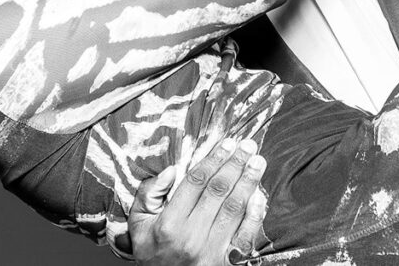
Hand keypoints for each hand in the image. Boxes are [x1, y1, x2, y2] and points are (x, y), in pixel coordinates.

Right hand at [126, 139, 266, 265]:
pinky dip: (255, 216)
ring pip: (234, 209)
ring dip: (249, 182)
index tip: (227, 144)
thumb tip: (171, 170)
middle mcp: (191, 236)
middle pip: (218, 191)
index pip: (196, 182)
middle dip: (235, 164)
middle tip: (248, 146)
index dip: (213, 160)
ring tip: (258, 162)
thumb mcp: (138, 224)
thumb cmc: (152, 253)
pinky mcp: (226, 263)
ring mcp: (211, 251)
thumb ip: (149, 194)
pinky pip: (245, 236)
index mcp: (169, 223)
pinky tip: (260, 197)